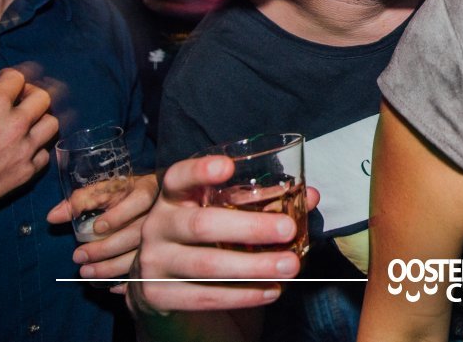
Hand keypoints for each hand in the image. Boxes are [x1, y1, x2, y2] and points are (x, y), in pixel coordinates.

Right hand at [0, 68, 57, 218]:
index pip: (17, 79)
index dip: (9, 77)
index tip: (6, 80)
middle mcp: (15, 127)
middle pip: (44, 98)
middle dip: (32, 93)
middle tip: (21, 97)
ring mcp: (24, 152)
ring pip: (52, 124)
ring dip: (40, 119)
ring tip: (27, 122)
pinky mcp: (26, 174)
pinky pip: (45, 154)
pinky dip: (37, 148)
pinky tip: (24, 148)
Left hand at [47, 173, 159, 291]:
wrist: (167, 201)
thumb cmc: (130, 193)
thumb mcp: (109, 188)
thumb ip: (82, 199)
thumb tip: (52, 217)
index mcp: (150, 189)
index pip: (140, 200)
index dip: (120, 214)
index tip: (97, 228)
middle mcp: (162, 212)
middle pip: (139, 232)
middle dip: (107, 248)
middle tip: (79, 257)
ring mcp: (168, 235)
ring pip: (143, 254)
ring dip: (113, 267)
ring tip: (87, 273)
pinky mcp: (167, 253)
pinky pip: (152, 272)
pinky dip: (132, 283)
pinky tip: (112, 287)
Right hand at [128, 155, 318, 315]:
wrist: (163, 286)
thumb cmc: (204, 238)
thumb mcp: (223, 214)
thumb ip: (262, 202)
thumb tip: (309, 196)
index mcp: (173, 198)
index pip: (178, 177)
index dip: (200, 171)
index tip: (228, 166)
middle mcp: (157, 226)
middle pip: (201, 224)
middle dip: (250, 228)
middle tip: (288, 229)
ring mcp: (153, 263)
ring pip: (207, 265)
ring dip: (254, 267)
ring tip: (290, 266)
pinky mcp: (158, 295)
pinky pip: (205, 296)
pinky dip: (243, 295)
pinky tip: (271, 291)